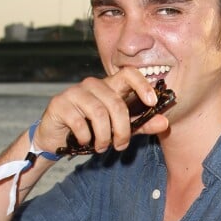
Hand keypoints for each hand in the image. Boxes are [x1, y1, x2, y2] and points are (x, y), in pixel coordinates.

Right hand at [34, 68, 170, 154]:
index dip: (142, 84)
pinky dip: (85, 137)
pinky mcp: (59, 103)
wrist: (56, 138)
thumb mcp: (119, 128)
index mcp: (109, 86)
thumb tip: (164, 123)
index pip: (129, 73)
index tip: (152, 102)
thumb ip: (141, 124)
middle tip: (121, 145)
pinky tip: (84, 142)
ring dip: (104, 136)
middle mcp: (92, 84)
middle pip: (116, 102)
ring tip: (103, 147)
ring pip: (99, 112)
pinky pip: (79, 121)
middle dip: (123, 129)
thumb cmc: (90, 129)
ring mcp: (74, 92)